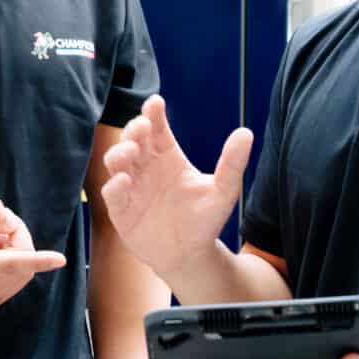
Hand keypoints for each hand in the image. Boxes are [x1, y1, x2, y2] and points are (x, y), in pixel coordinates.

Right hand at [99, 97, 251, 283]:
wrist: (189, 255)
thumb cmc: (205, 220)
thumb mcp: (223, 191)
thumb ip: (232, 163)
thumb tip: (246, 132)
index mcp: (167, 155)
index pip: (157, 128)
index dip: (153, 113)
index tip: (155, 103)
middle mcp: (146, 166)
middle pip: (132, 139)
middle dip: (133, 130)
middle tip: (142, 127)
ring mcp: (131, 186)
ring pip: (116, 161)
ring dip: (120, 153)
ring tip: (131, 151)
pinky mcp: (121, 209)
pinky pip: (112, 193)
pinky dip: (115, 185)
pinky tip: (123, 181)